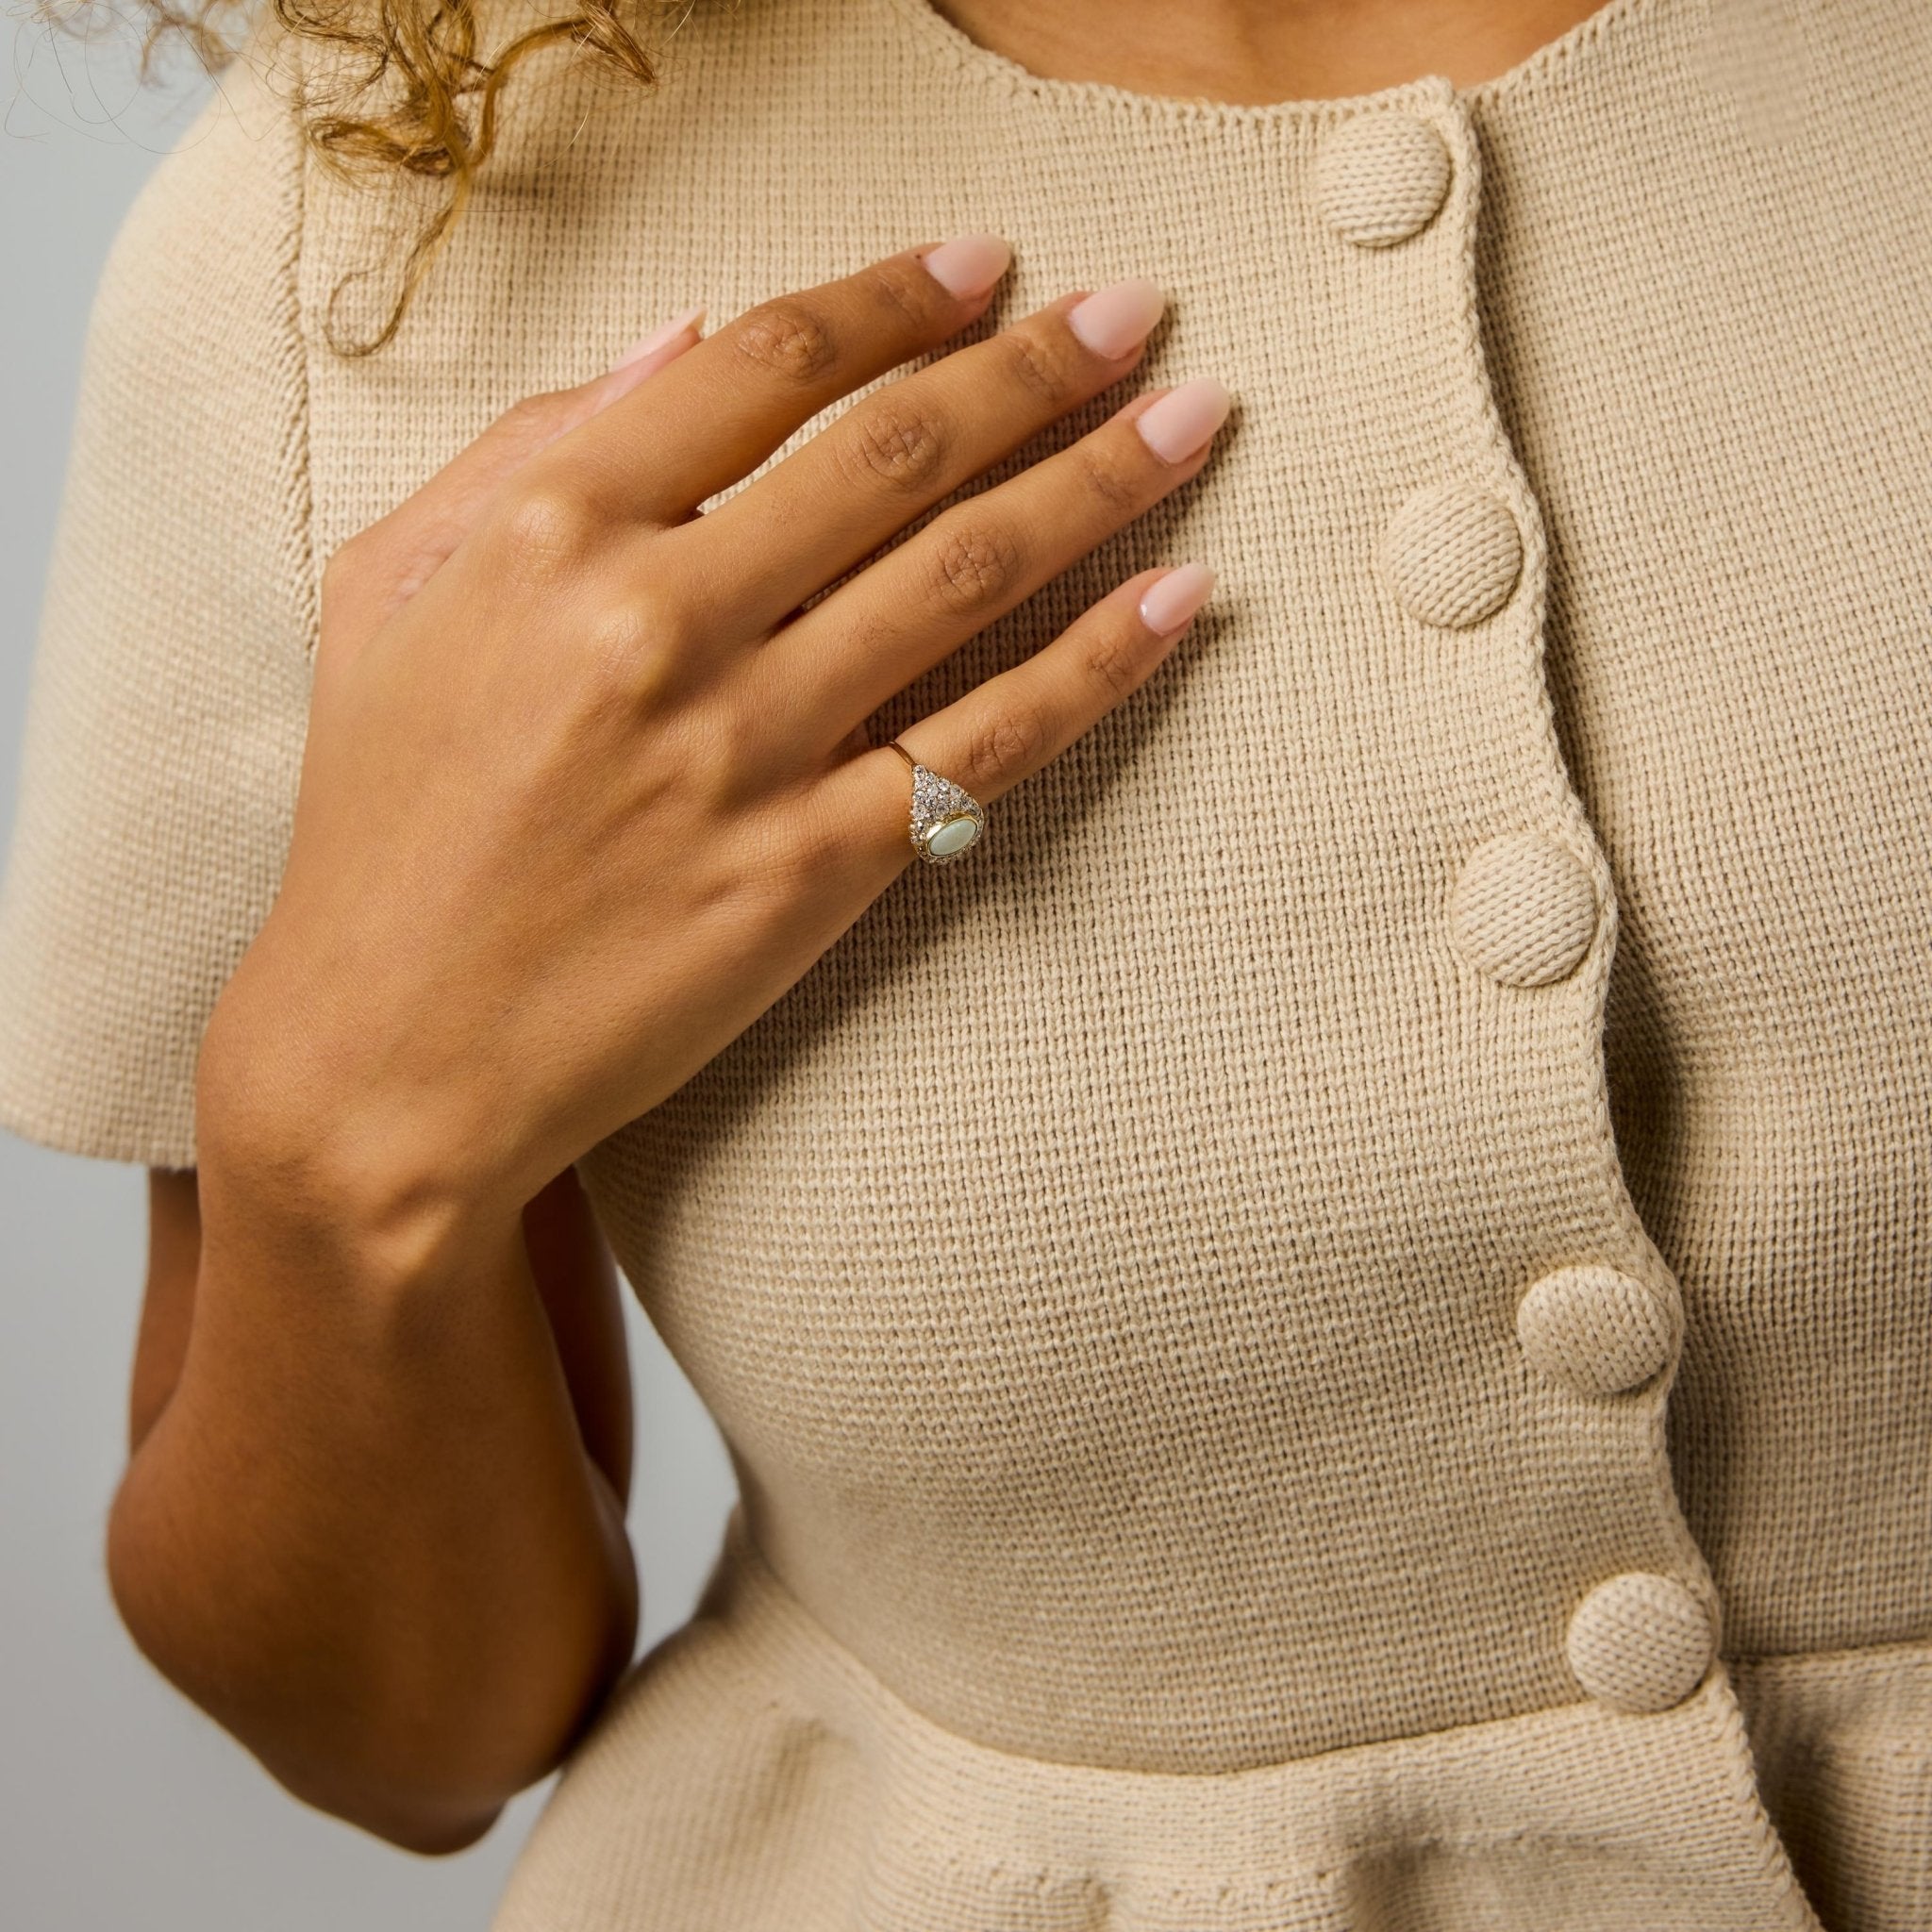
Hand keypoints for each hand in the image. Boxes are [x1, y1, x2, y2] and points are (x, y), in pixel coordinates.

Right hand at [199, 235, 1229, 1243]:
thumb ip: (524, 449)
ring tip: (1195, 420)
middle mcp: (664, 622)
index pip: (767, 367)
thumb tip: (683, 341)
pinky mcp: (813, 869)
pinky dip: (1094, 666)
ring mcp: (749, 750)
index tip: (987, 266)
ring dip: (1101, 480)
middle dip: (1038, 365)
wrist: (395, 1054)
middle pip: (897, 453)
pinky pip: (987, 743)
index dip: (898, 299)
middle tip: (1138, 314)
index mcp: (554, 533)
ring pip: (967, 576)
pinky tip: (1178, 599)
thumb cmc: (383, 822)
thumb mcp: (390, 594)